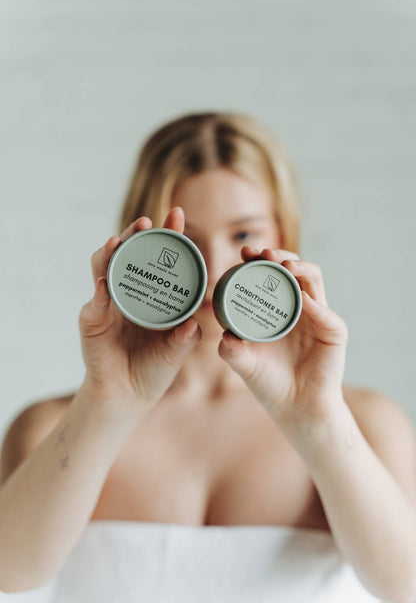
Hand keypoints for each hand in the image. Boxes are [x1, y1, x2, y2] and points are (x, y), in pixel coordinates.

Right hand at [78, 207, 200, 412]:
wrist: (129, 397)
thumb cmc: (154, 369)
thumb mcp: (177, 350)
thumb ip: (187, 336)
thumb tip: (194, 323)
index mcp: (153, 294)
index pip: (160, 258)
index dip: (167, 235)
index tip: (177, 213)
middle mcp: (129, 292)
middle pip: (130, 253)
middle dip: (136, 234)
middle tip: (146, 222)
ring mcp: (107, 303)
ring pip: (105, 268)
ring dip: (111, 253)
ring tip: (118, 240)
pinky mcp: (92, 321)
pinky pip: (95, 303)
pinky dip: (100, 292)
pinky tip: (105, 283)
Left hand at [218, 247, 347, 425]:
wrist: (294, 408)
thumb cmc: (269, 382)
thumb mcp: (243, 363)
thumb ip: (231, 349)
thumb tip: (223, 335)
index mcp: (277, 307)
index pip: (270, 274)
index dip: (258, 260)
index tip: (244, 253)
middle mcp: (299, 306)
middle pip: (294, 269)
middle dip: (278, 255)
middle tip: (262, 253)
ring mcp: (318, 316)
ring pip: (313, 280)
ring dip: (300, 268)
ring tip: (283, 265)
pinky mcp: (334, 332)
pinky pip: (326, 313)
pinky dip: (314, 304)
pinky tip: (301, 298)